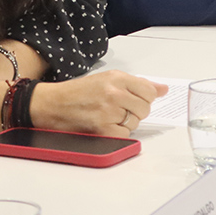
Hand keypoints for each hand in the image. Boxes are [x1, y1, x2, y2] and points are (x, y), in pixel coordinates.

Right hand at [29, 70, 167, 137]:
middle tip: (116, 108)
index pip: (149, 91)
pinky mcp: (103, 130)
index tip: (135, 99)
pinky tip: (103, 126)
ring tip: (106, 116)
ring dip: (124, 123)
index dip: (144, 98)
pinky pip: (125, 136)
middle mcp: (114, 93)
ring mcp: (109, 112)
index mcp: (116, 78)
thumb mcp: (106, 79)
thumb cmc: (77, 93)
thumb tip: (162, 89)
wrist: (53, 104)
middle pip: (145, 108)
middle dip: (134, 111)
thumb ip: (136, 84)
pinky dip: (117, 134)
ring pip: (135, 123)